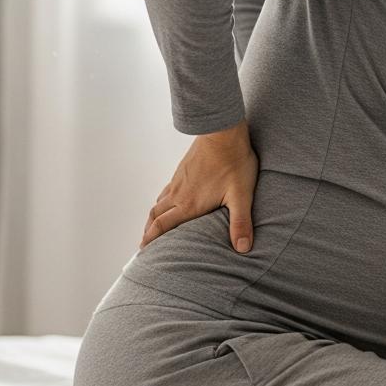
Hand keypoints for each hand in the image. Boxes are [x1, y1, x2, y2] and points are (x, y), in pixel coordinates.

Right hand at [140, 118, 257, 253]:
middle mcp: (178, 194)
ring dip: (153, 217)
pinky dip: (162, 202)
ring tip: (153, 227)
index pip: (162, 226)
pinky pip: (166, 190)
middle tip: (144, 245)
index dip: (151, 240)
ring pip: (159, 202)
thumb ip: (241, 223)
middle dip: (148, 232)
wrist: (223, 133)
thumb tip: (243, 248)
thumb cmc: (233, 163)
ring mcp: (178, 181)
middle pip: (155, 216)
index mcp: (189, 205)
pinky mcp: (183, 171)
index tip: (142, 252)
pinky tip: (170, 201)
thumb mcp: (241, 196)